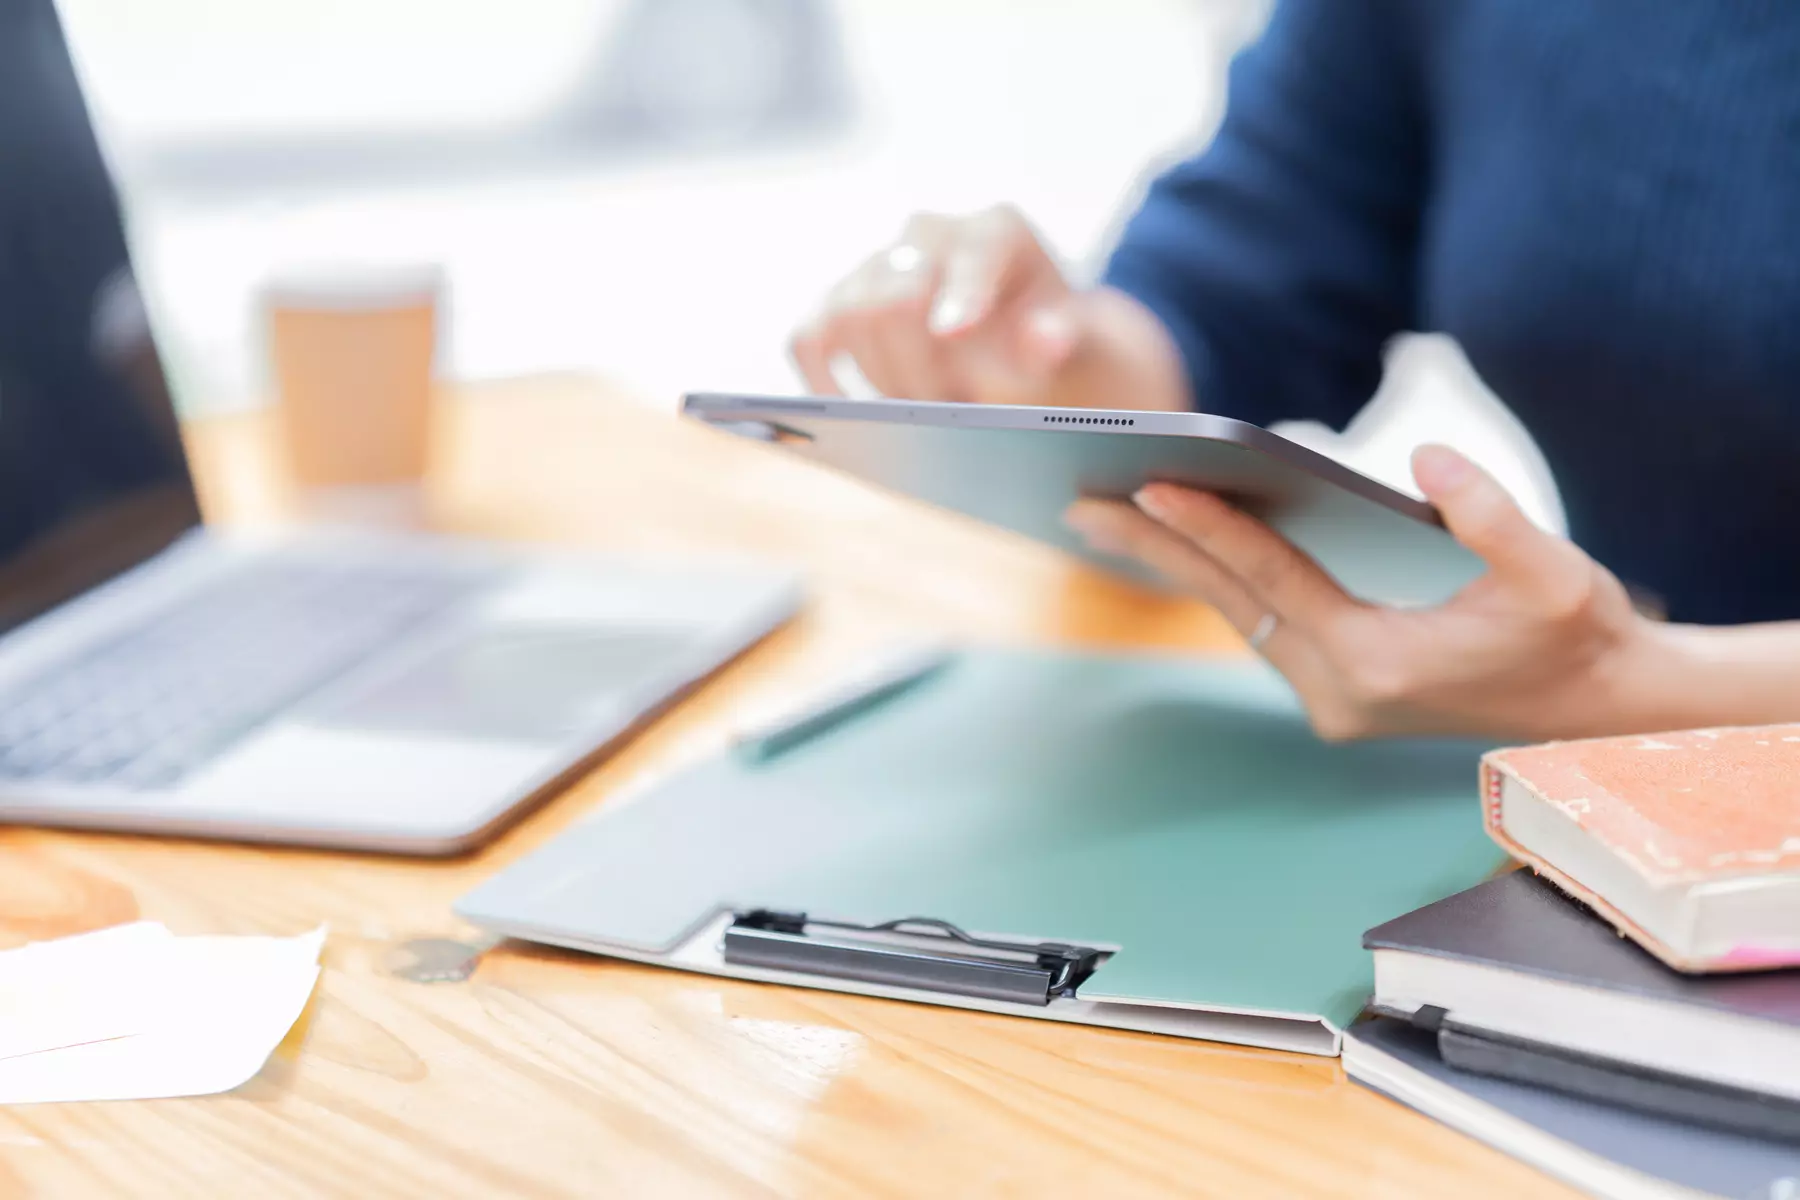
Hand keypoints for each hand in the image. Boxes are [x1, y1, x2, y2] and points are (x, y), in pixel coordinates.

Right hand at [789, 205, 1188, 410]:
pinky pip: (809, 338)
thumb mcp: (1076, 342)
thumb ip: (1063, 338)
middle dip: (920, 365)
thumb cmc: (1049, 342)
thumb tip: (1045, 341)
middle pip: (898, 293)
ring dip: (881, 379)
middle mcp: (928, 235)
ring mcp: (877, 267)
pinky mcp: (837, 305)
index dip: (962, 290)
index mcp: (998, 231)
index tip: (953, 329)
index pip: (976, 252)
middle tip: (948, 411)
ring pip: (848, 317)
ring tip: (921, 416)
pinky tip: (853, 417)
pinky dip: (822, 378)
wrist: (1018, 347)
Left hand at [1063, 445, 1666, 740]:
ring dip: (1178, 566)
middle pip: (1230, 602)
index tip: (1149, 483)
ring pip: (1237, 617)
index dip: (1211, 526)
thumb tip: (1425, 458)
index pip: (1273, 580)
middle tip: (1080, 501)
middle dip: (1154, 549)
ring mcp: (1331, 701)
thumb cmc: (1576, 635)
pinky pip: (1260, 626)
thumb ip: (1492, 513)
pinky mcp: (1335, 695)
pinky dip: (1220, 582)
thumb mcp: (1556, 574)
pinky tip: (1181, 545)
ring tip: (1107, 515)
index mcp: (1378, 663)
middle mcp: (1339, 693)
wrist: (1594, 711)